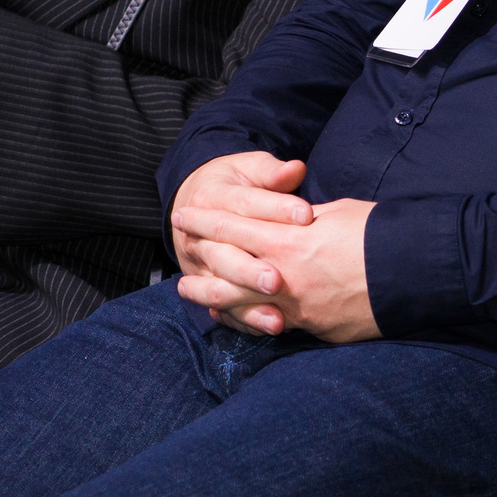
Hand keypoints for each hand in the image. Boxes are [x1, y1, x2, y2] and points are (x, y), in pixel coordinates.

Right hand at [168, 151, 312, 332]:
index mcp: (211, 197)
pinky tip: (272, 327)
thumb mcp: (249, 169)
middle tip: (279, 280)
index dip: (276, 209)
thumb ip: (272, 173)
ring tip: (277, 318)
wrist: (191, 205)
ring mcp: (200, 266)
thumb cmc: (233, 183)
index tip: (306, 216)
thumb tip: (296, 169)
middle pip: (225, 254)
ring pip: (220, 288)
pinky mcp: (207, 288)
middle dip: (251, 269)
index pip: (245, 204)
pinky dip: (247, 320)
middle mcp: (198, 236)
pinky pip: (225, 309)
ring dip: (246, 302)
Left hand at [176, 193, 380, 343]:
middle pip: (226, 268)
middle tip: (180, 245)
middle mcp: (285, 277)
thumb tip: (291, 220)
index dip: (206, 220)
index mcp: (290, 241)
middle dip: (200, 255)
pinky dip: (243, 319)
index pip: (234, 228)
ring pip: (238, 303)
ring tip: (187, 289)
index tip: (185, 214)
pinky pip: (268, 325)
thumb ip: (306, 218)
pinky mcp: (313, 327)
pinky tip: (229, 315)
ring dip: (209, 294)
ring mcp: (297, 307)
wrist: (414, 273)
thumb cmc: (379, 235)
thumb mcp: (339, 212)